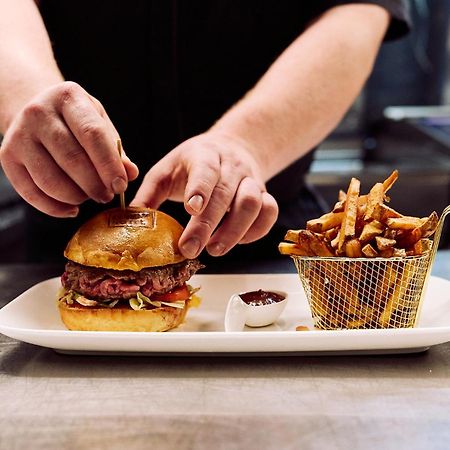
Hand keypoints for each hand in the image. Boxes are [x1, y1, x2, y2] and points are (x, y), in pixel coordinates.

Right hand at [0, 81, 137, 216]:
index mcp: (68, 97)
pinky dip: (55, 208)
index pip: (92, 134)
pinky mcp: (7, 157)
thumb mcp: (100, 125)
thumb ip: (116, 150)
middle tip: (107, 196)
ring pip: (50, 180)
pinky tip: (72, 208)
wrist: (37, 113)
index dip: (109, 165)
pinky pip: (31, 193)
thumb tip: (130, 174)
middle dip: (94, 185)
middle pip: (71, 159)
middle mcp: (38, 112)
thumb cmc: (77, 122)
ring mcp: (19, 135)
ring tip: (90, 197)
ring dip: (76, 197)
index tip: (120, 185)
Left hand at [131, 131, 278, 257]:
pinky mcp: (265, 194)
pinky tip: (239, 241)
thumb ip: (150, 195)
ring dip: (235, 230)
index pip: (206, 169)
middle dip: (208, 225)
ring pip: (253, 204)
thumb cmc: (195, 163)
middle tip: (190, 249)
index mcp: (204, 155)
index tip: (191, 209)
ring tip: (215, 249)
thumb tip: (128, 223)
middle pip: (226, 194)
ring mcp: (252, 180)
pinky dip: (257, 230)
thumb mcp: (168, 170)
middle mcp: (232, 166)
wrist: (233, 148)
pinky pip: (270, 212)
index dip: (200, 189)